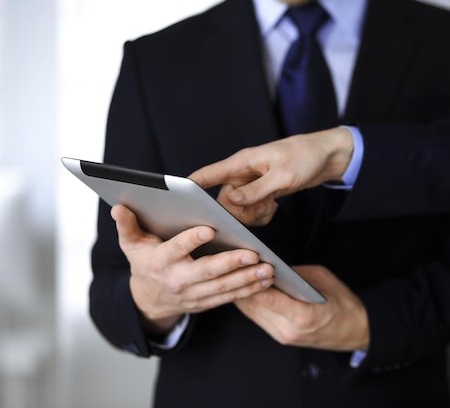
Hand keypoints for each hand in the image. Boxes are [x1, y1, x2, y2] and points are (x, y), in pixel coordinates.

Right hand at [111, 204, 274, 334]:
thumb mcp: (132, 245)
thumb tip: (118, 207)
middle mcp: (177, 280)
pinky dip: (249, 290)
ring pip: (223, 287)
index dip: (191, 240)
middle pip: (207, 272)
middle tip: (253, 253)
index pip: (176, 249)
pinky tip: (266, 280)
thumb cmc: (144, 263)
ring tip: (268, 269)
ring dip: (247, 279)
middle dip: (231, 263)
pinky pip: (229, 297)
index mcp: (160, 262)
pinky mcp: (206, 303)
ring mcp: (193, 294)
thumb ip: (127, 225)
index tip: (210, 229)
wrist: (148, 300)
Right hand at [188, 127, 353, 225]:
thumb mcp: (282, 176)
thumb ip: (256, 190)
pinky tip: (274, 206)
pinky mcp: (262, 192)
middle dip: (239, 212)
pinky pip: (252, 210)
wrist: (326, 157)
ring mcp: (251, 184)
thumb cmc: (304, 157)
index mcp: (241, 163)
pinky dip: (262, 214)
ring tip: (271, 206)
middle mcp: (242, 174)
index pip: (207, 175)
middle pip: (224, 202)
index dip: (189, 187)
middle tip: (261, 208)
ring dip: (253, 215)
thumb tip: (231, 202)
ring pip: (238, 209)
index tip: (176, 200)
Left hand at [234, 265, 368, 351]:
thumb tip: (271, 265)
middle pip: (253, 306)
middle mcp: (289, 330)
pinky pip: (258, 318)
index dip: (250, 280)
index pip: (266, 298)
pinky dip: (251, 303)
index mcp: (302, 316)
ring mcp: (283, 336)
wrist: (356, 331)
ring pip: (251, 314)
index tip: (242, 263)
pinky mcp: (281, 337)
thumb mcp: (322, 279)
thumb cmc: (344, 305)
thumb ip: (295, 273)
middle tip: (232, 264)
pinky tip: (246, 289)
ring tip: (234, 274)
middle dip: (241, 284)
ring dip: (242, 294)